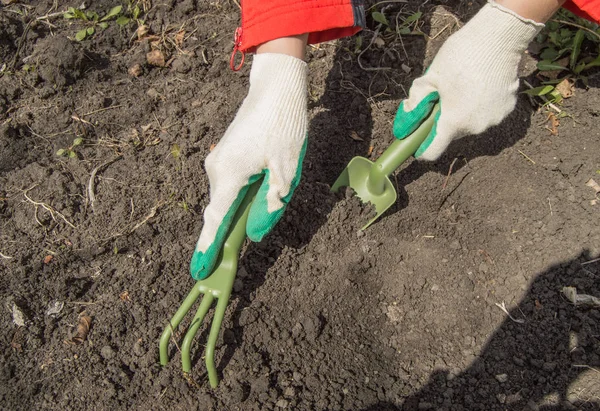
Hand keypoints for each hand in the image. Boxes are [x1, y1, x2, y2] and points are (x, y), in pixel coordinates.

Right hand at [190, 53, 307, 279]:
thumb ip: (270, 207)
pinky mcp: (225, 154)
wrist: (275, 88)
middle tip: (226, 261)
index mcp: (229, 176)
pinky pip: (229, 184)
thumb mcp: (286, 172)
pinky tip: (258, 191)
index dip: (208, 248)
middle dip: (225, 235)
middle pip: (221, 211)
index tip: (198, 271)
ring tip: (259, 209)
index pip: (215, 221)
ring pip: (227, 197)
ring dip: (239, 210)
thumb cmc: (283, 126)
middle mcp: (216, 170)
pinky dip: (238, 197)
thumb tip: (254, 234)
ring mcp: (218, 160)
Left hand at [393, 1, 543, 160]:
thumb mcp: (429, 77)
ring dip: (462, 113)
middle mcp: (475, 127)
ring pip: (469, 124)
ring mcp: (494, 119)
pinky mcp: (507, 109)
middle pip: (451, 134)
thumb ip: (415, 103)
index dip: (421, 149)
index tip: (416, 142)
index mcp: (453, 121)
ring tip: (462, 88)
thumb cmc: (460, 55)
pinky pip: (486, 114)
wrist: (499, 36)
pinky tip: (479, 85)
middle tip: (442, 98)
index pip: (432, 152)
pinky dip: (480, 106)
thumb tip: (407, 120)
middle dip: (443, 121)